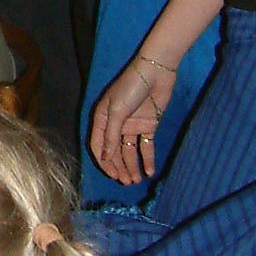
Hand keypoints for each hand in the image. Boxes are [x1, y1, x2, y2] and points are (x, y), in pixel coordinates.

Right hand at [90, 55, 175, 184]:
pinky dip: (148, 159)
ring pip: (129, 151)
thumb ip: (111, 135)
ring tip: (137, 181)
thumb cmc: (131, 87)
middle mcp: (115, 124)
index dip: (104, 161)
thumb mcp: (117, 111)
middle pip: (115, 151)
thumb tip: (105, 158)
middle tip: (127, 183)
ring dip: (132, 166)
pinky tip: (150, 171)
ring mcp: (132, 125)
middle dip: (119, 167)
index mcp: (102, 118)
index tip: (112, 175)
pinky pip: (146, 146)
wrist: (156, 72)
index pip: (99, 145)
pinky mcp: (148, 125)